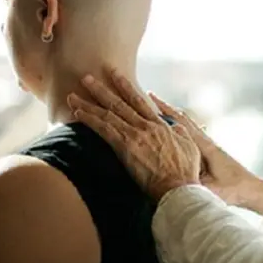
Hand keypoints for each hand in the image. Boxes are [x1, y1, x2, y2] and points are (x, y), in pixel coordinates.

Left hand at [66, 68, 200, 201]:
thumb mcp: (189, 147)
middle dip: (102, 89)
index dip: (125, 87)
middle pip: (120, 103)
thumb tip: (176, 127)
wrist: (178, 186)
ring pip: (108, 114)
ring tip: (73, 95)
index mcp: (160, 125)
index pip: (139, 101)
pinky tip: (77, 114)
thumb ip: (181, 133)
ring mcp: (135, 134)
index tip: (115, 75)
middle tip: (87, 77)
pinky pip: (104, 129)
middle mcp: (146, 126)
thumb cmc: (185, 172)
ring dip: (89, 103)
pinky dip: (90, 119)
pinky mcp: (126, 147)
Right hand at [146, 93, 262, 216]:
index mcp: (205, 147)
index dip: (164, 110)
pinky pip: (191, 137)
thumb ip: (192, 183)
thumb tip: (171, 177)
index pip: (181, 123)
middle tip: (147, 98)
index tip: (150, 96)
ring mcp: (208, 147)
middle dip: (165, 109)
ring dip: (172, 118)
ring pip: (187, 127)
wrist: (253, 191)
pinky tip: (174, 131)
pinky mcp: (210, 154)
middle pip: (182, 120)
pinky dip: (180, 129)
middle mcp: (206, 142)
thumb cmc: (234, 189)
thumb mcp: (210, 189)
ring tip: (155, 111)